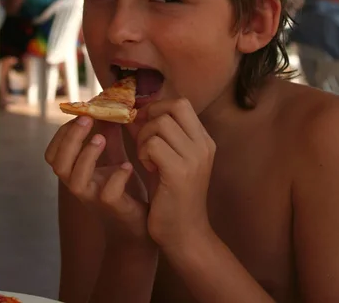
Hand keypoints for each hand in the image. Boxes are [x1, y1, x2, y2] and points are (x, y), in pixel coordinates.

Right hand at [45, 116, 149, 242]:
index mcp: (75, 172)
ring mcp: (94, 198)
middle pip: (58, 163)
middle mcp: (79, 186)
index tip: (81, 114)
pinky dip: (117, 176)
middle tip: (86, 119)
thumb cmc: (122, 190)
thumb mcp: (112, 157)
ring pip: (75, 179)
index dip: (63, 132)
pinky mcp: (113, 208)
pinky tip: (127, 166)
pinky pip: (107, 193)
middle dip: (70, 138)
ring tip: (101, 139)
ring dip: (86, 155)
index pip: (54, 152)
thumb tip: (107, 106)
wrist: (138, 227)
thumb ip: (108, 135)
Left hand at [137, 98, 215, 251]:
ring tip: (145, 157)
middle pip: (173, 106)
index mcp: (204, 140)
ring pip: (160, 124)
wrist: (185, 235)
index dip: (158, 107)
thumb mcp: (169, 159)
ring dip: (144, 138)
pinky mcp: (179, 172)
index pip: (181, 103)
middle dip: (150, 118)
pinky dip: (143, 152)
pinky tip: (147, 168)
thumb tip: (134, 112)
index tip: (144, 123)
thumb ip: (156, 135)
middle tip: (143, 138)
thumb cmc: (173, 196)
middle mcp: (204, 145)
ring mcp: (194, 158)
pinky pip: (153, 144)